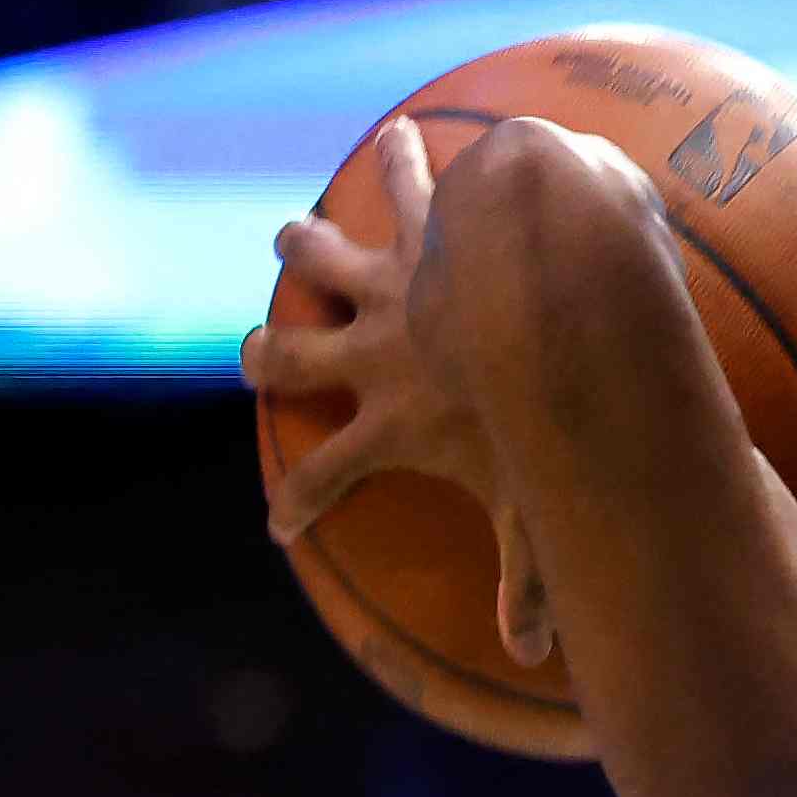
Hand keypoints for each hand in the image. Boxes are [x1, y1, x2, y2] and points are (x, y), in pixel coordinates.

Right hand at [245, 119, 557, 675]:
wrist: (542, 303)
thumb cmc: (540, 416)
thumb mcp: (536, 509)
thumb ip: (531, 581)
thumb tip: (535, 660)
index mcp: (390, 426)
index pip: (326, 483)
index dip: (298, 506)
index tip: (280, 526)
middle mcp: (372, 354)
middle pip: (293, 363)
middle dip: (268, 362)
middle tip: (254, 360)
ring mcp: (391, 287)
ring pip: (322, 261)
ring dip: (304, 246)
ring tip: (291, 232)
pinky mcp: (423, 231)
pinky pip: (407, 186)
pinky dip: (401, 162)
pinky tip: (401, 136)